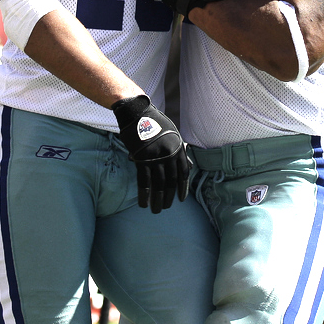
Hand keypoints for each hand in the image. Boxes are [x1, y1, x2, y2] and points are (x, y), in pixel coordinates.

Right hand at [112, 95, 189, 213]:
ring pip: (158, 184)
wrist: (136, 113)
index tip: (181, 199)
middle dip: (169, 197)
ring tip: (156, 209)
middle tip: (166, 207)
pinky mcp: (141, 159)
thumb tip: (188, 167)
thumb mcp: (171, 133)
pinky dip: (144, 194)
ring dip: (157, 199)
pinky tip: (143, 203)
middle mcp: (168, 153)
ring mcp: (155, 156)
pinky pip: (143, 181)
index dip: (183, 188)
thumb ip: (178, 149)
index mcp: (177, 147)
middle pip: (171, 181)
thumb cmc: (154, 122)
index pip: (183, 172)